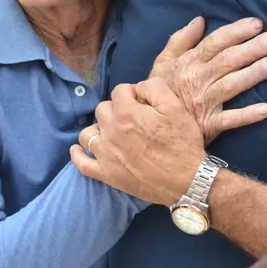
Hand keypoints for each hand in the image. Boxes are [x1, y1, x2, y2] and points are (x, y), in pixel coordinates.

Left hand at [71, 79, 206, 205]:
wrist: (188, 180)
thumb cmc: (183, 143)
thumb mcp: (175, 106)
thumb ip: (154, 88)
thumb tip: (137, 87)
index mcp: (126, 113)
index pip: (119, 91)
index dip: (133, 94)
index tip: (144, 104)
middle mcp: (111, 131)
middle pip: (102, 109)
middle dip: (117, 109)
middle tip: (134, 119)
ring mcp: (106, 154)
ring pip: (88, 133)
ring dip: (98, 128)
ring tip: (111, 132)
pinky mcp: (107, 174)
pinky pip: (83, 164)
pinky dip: (78, 155)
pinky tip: (78, 149)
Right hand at [150, 17, 266, 143]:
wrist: (150, 124)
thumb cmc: (160, 91)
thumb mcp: (162, 62)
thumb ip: (179, 40)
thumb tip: (199, 20)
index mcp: (187, 63)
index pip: (214, 43)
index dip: (235, 32)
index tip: (256, 23)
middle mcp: (197, 79)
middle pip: (228, 60)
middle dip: (253, 48)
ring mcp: (204, 102)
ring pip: (232, 85)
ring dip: (254, 74)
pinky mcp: (209, 124)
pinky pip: (229, 120)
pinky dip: (247, 115)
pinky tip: (265, 109)